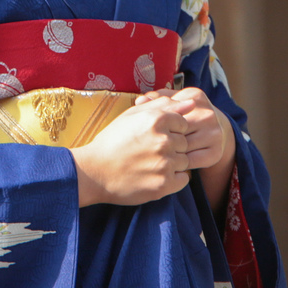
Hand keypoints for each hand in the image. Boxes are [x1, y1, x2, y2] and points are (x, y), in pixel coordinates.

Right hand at [72, 96, 189, 206]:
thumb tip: (192, 103)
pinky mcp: (164, 184)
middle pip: (185, 143)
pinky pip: (183, 179)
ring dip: (172, 163)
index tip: (154, 137)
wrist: (94, 172)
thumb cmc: (113, 141)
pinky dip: (173, 179)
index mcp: (156, 119)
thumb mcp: (132, 115)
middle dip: (172, 147)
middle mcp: (163, 140)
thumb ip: (164, 106)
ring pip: (185, 161)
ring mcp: (165, 164)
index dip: (170, 130)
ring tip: (150, 164)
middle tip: (150, 152)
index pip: (183, 123)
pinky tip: (154, 175)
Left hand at [137, 86, 234, 204]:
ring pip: (182, 147)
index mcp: (195, 96)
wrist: (212, 133)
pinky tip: (168, 163)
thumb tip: (140, 101)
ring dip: (167, 153)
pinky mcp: (215, 152)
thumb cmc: (184, 117)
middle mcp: (208, 114)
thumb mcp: (173, 104)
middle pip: (175, 130)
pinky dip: (177, 164)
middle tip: (144, 146)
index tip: (144, 130)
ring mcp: (214, 133)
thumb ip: (156, 101)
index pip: (168, 111)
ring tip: (153, 155)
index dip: (154, 122)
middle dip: (160, 139)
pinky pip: (190, 161)